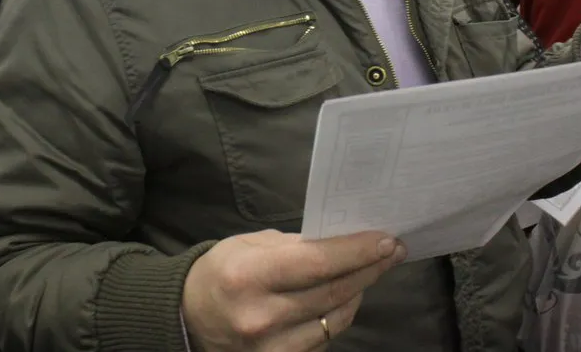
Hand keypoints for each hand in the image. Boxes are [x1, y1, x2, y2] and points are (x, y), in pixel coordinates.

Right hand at [182, 230, 405, 350]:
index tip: (386, 239)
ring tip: (371, 270)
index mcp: (249, 276)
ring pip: (336, 319)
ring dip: (359, 292)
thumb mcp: (249, 245)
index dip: (357, 251)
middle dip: (369, 268)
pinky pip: (324, 338)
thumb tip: (341, 242)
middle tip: (392, 250)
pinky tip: (345, 296)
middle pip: (333, 292)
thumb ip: (294, 246)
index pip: (317, 263)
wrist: (188, 320)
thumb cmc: (221, 272)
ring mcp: (272, 348)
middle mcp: (262, 317)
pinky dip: (339, 315)